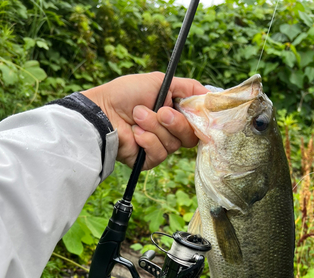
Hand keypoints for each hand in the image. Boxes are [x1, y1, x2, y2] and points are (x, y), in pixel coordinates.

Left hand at [82, 72, 207, 169]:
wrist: (103, 112)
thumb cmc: (126, 93)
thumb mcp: (160, 81)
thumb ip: (188, 87)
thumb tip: (211, 95)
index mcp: (175, 112)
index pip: (198, 121)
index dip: (201, 118)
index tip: (199, 111)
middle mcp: (170, 131)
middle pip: (191, 136)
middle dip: (176, 122)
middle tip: (161, 112)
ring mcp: (160, 146)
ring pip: (174, 144)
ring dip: (154, 127)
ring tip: (137, 117)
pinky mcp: (149, 160)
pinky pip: (160, 154)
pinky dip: (147, 141)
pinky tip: (135, 133)